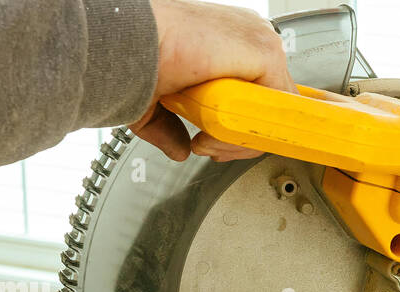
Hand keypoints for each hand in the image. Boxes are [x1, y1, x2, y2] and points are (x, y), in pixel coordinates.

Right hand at [135, 0, 296, 160]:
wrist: (124, 42)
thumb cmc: (133, 55)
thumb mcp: (158, 100)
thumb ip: (172, 126)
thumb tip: (178, 150)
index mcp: (228, 39)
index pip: (256, 90)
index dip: (238, 125)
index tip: (213, 143)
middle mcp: (247, 35)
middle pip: (269, 103)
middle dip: (239, 137)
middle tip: (210, 147)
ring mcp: (259, 40)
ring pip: (273, 111)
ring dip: (239, 139)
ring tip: (206, 142)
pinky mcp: (265, 52)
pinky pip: (276, 110)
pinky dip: (248, 133)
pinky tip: (218, 138)